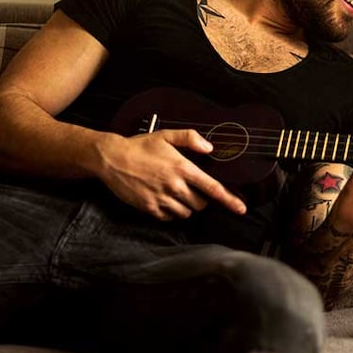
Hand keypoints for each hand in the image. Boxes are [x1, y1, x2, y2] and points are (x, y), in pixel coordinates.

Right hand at [97, 129, 245, 219]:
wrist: (112, 158)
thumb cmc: (140, 145)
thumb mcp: (166, 135)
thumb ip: (190, 138)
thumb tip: (209, 147)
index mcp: (183, 168)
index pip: (212, 188)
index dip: (229, 200)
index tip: (240, 208)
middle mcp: (174, 186)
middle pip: (201, 204)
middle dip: (201, 199)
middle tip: (192, 189)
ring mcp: (161, 199)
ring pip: (186, 212)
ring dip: (186, 206)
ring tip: (176, 193)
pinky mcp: (149, 208)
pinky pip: (168, 217)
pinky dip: (171, 212)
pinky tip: (164, 200)